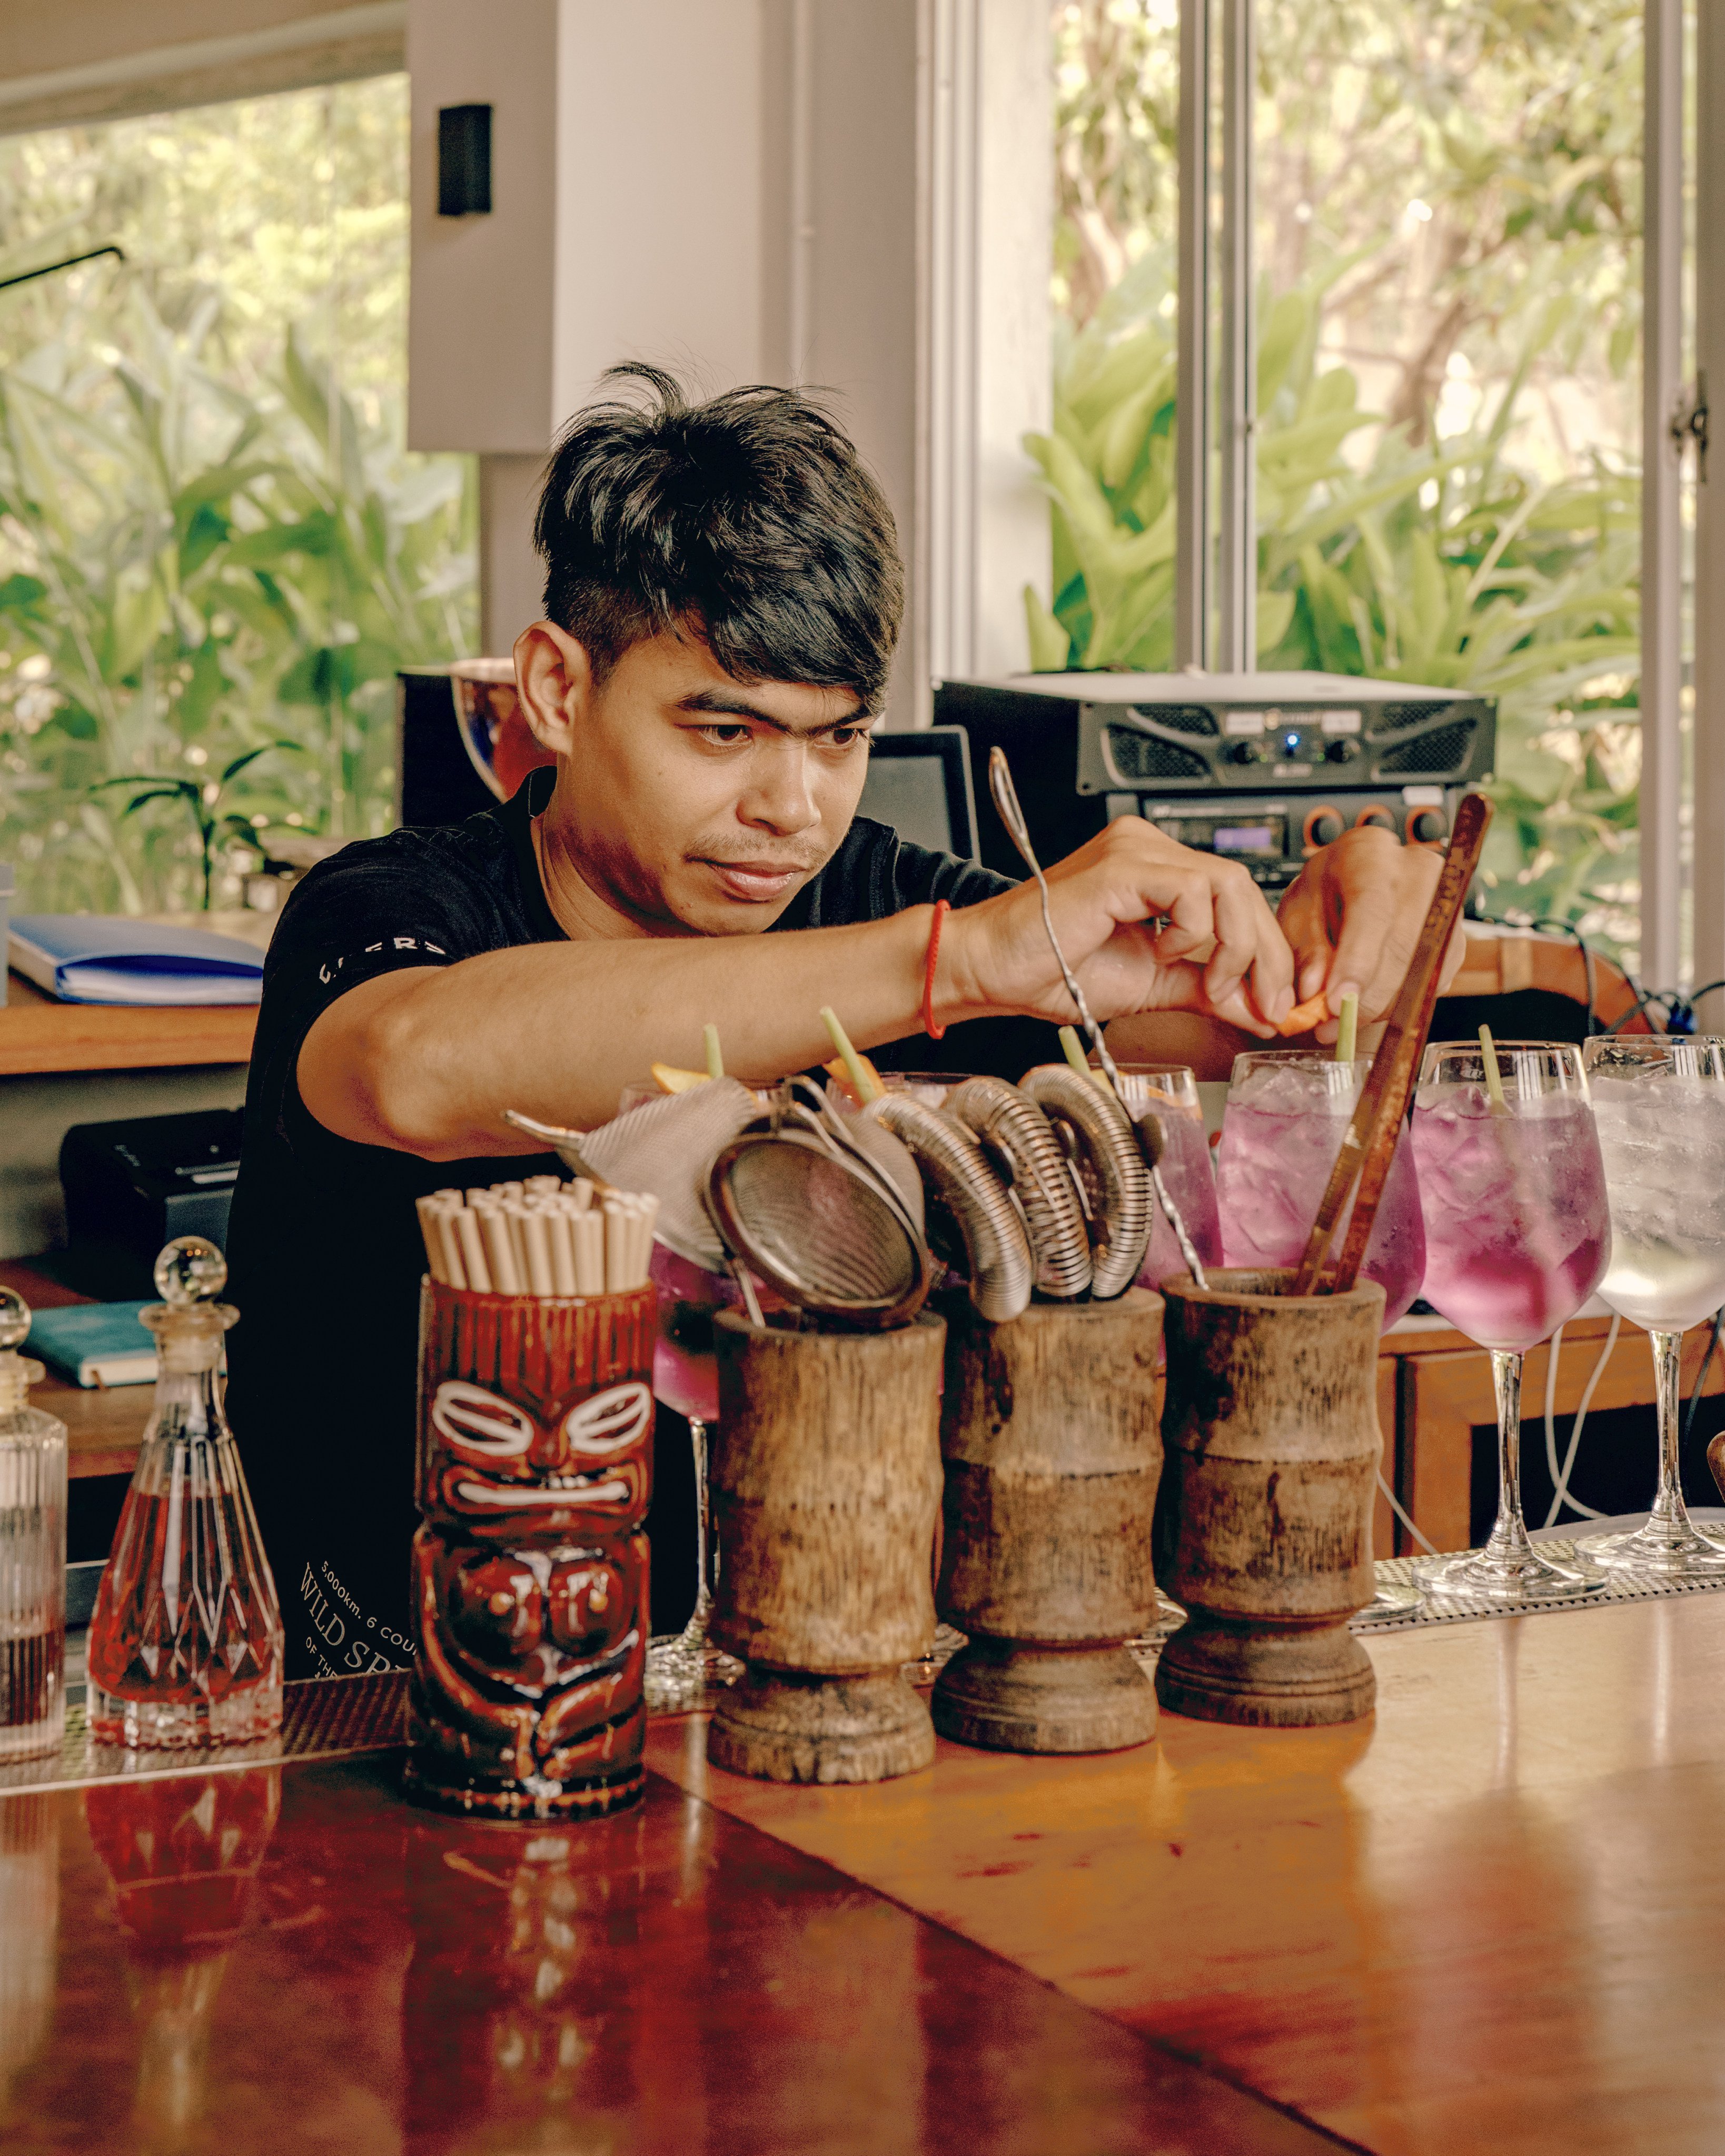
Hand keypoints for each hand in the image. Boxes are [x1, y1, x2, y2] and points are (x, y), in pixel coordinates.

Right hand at [949, 817, 1295, 1035]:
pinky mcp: (1121, 868)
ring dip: (1234, 946)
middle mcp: (1150, 850)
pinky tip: (1162, 954)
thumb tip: (1261, 1010)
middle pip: (1244, 888)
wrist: (990, 969)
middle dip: (1266, 956)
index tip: (1271, 1004)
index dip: (1268, 953)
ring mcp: (1135, 852)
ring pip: (1229, 884)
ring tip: (1208, 984)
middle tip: (1264, 1004)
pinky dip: (1195, 933)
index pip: (1238, 899)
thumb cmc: (1052, 969)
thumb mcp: (1154, 986)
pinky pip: (1193, 890)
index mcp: (1159, 871)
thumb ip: (1208, 991)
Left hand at [1276, 826, 1464, 1041]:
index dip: (1356, 962)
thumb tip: (1315, 994)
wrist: (1358, 881)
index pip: (1372, 910)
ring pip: (1423, 970)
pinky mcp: (1456, 937)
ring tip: (1343, 1019)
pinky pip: (1434, 981)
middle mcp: (1419, 873)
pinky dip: (1401, 1003)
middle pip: (1405, 946)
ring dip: (1382, 1005)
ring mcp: (1445, 904)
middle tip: (1330, 1025)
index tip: (1335, 1003)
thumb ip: (1306, 952)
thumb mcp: (1299, 914)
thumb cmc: (1324, 893)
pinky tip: (1370, 1003)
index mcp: (1371, 855)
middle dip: (1366, 997)